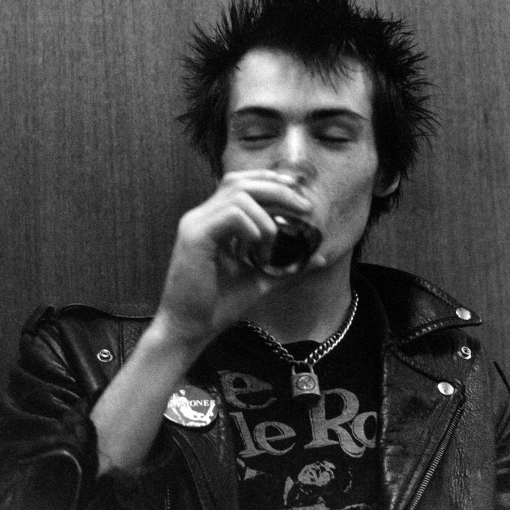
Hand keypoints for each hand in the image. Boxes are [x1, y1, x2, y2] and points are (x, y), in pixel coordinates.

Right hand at [155, 170, 316, 347]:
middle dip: (277, 189)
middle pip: (241, 181)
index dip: (270, 180)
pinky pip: (230, 215)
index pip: (240, 183)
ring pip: (238, 194)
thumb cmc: (218, 305)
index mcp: (212, 220)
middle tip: (304, 206)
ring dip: (265, 216)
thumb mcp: (261, 279)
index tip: (298, 190)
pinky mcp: (194, 237)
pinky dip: (251, 227)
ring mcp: (195, 224)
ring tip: (271, 242)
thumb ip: (288, 266)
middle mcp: (201, 216)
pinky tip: (255, 248)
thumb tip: (320, 257)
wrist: (189, 329)